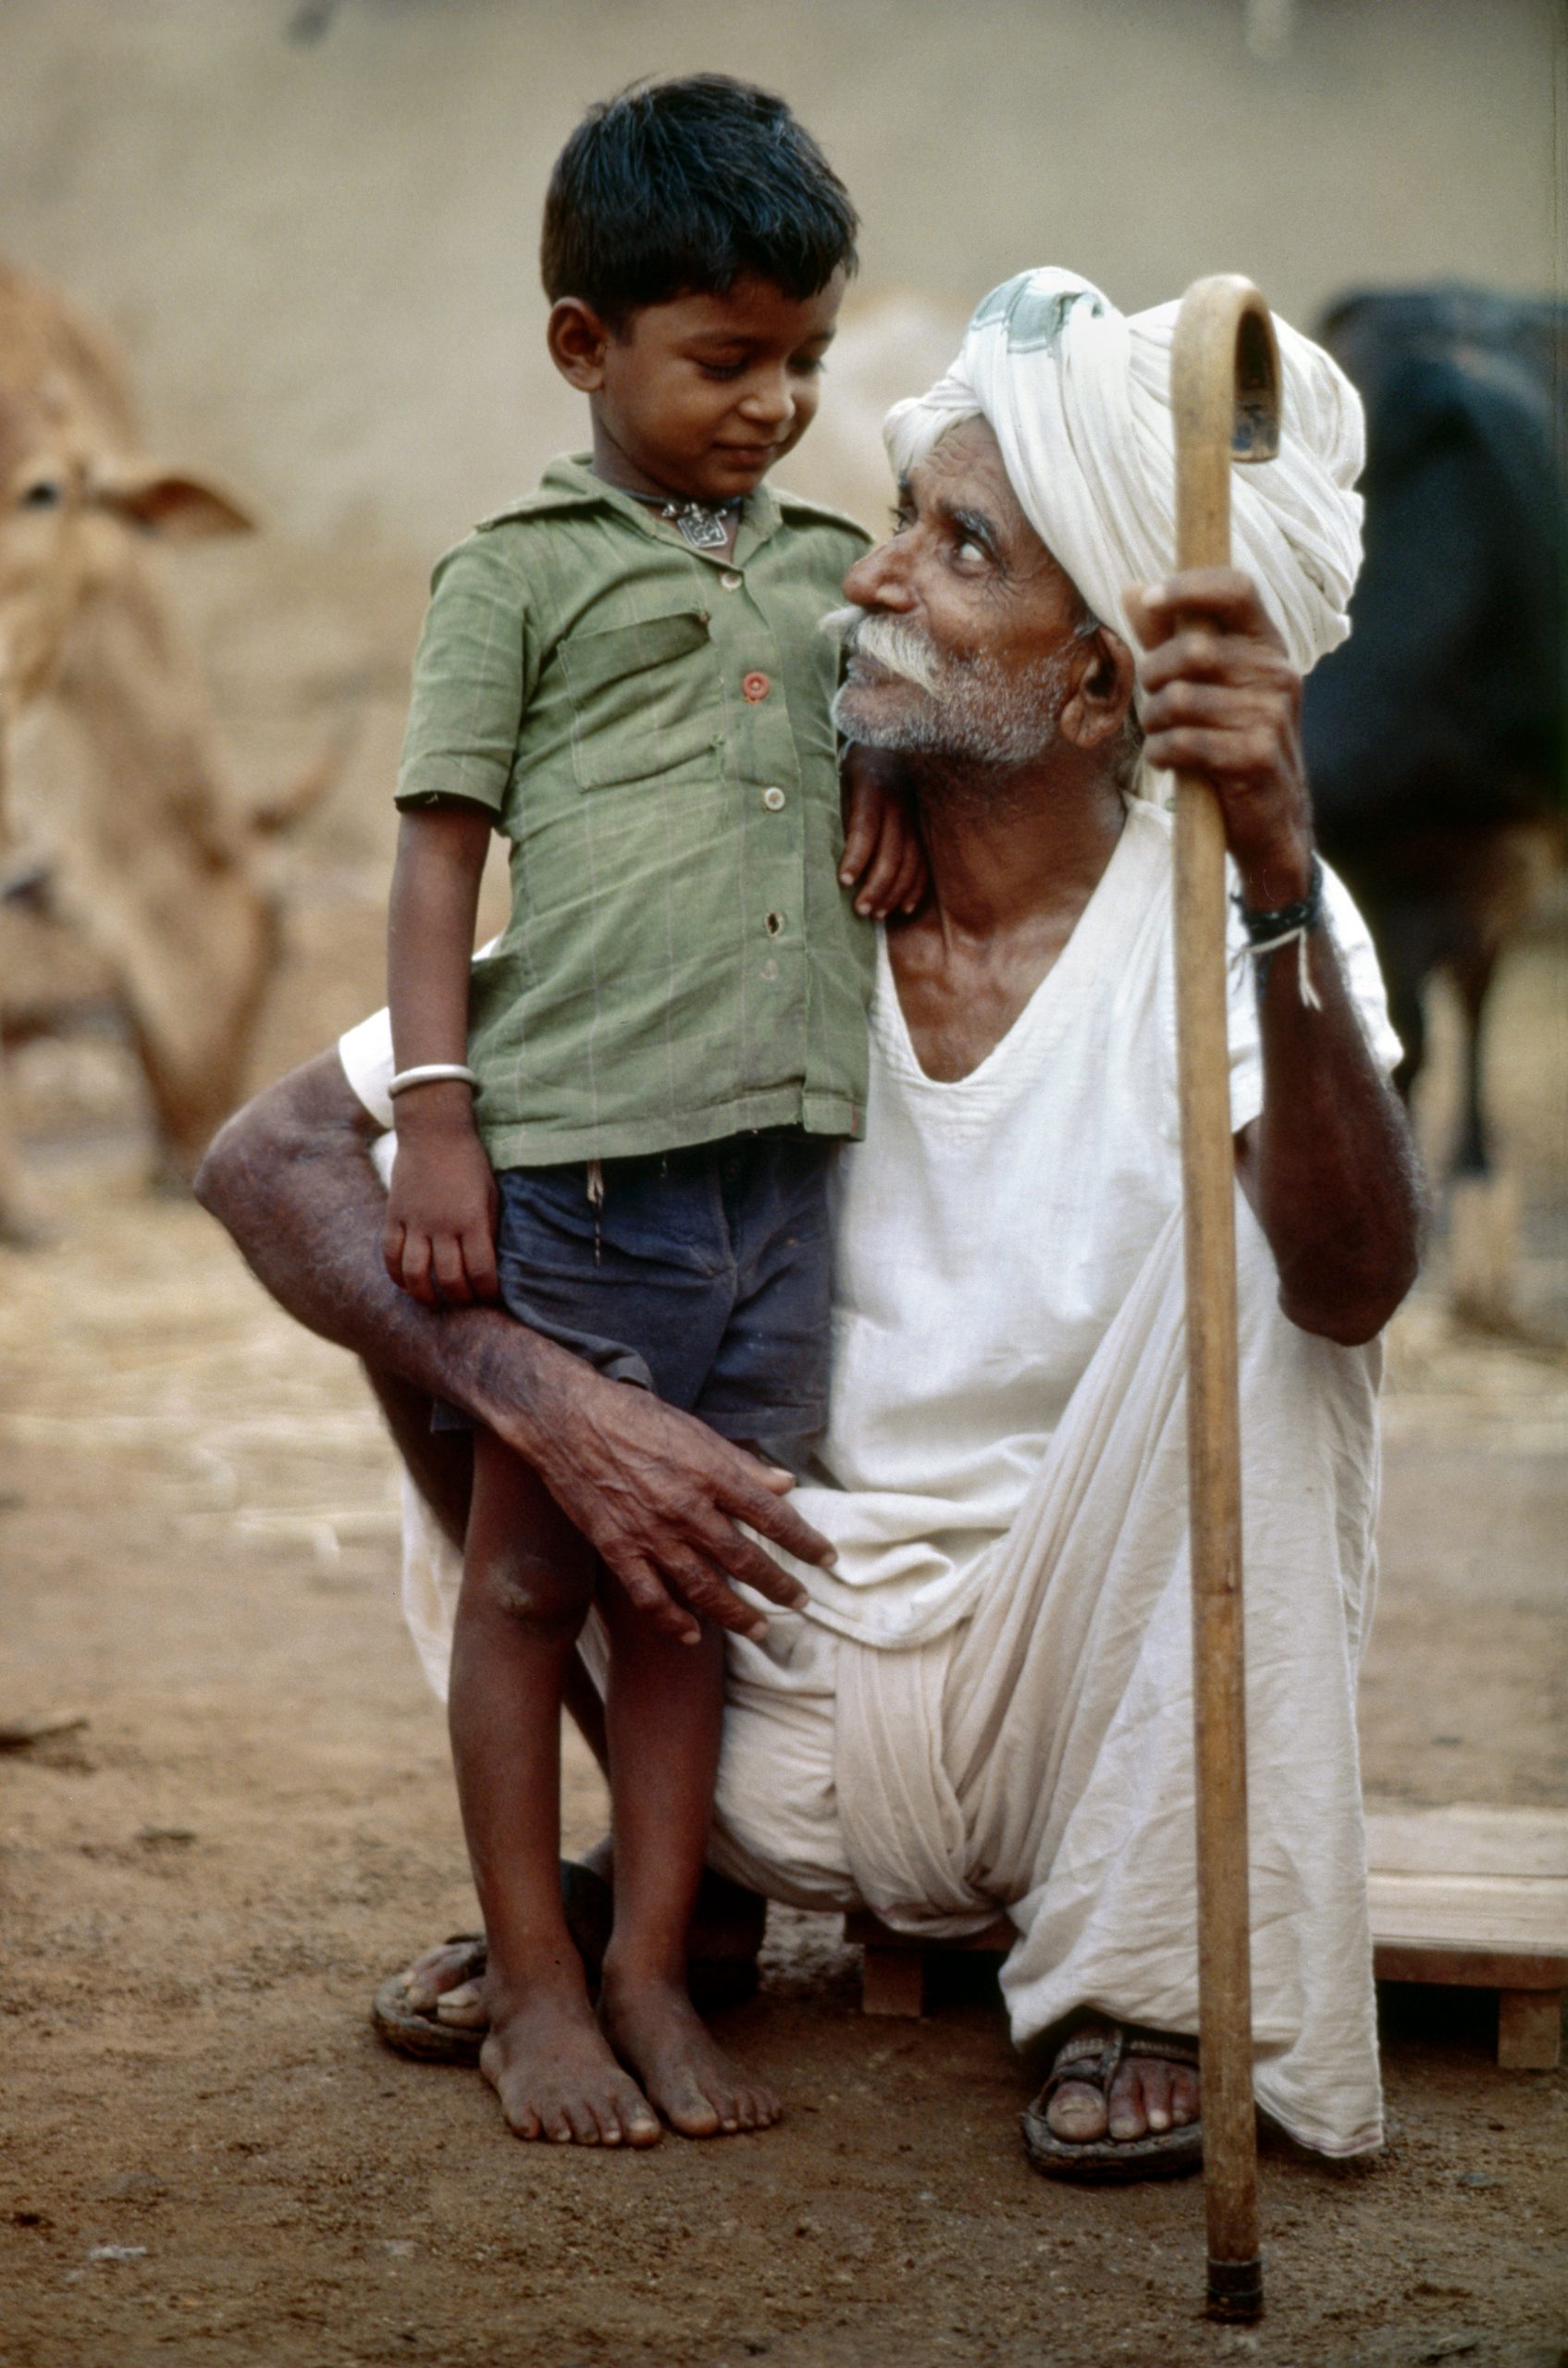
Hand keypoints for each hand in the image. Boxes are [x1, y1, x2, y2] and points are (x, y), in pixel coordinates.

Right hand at [383, 1088, 498, 1305]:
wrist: (434, 1131)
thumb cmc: (470, 1163)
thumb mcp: (490, 1194)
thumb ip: (488, 1229)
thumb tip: (489, 1265)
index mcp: (474, 1219)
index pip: (482, 1271)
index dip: (488, 1292)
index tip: (491, 1297)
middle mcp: (443, 1225)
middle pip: (450, 1279)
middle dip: (461, 1298)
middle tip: (466, 1301)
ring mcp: (415, 1222)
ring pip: (416, 1274)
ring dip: (426, 1295)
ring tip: (435, 1301)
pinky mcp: (394, 1216)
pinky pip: (391, 1255)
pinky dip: (398, 1276)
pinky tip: (408, 1283)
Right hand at [487, 1349, 832, 1646]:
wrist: (567, 1420)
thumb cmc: (635, 1417)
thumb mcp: (697, 1430)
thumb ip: (742, 1463)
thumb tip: (785, 1484)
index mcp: (711, 1474)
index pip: (773, 1516)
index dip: (805, 1542)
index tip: (827, 1559)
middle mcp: (687, 1509)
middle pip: (745, 1561)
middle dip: (779, 1586)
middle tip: (801, 1602)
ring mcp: (651, 1534)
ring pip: (704, 1588)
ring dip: (737, 1615)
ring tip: (761, 1629)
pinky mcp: (617, 1549)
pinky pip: (651, 1598)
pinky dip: (674, 1621)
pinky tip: (693, 1634)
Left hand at [839, 743, 925, 918]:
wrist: (887, 746)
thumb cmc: (850, 770)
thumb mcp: (837, 778)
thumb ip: (830, 808)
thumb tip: (809, 846)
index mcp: (871, 786)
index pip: (865, 828)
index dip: (856, 857)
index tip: (843, 881)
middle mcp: (898, 802)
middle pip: (891, 852)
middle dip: (876, 886)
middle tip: (861, 910)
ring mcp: (915, 816)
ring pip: (911, 861)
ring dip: (894, 892)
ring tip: (877, 914)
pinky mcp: (923, 826)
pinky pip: (924, 862)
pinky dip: (915, 887)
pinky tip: (903, 907)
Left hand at [1126, 569, 1313, 908]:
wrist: (1272, 821)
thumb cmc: (1230, 742)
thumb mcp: (1205, 684)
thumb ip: (1169, 637)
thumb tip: (1131, 588)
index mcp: (1268, 646)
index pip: (1238, 588)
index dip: (1189, 586)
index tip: (1150, 599)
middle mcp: (1277, 673)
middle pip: (1192, 649)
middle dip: (1154, 675)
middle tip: (1153, 699)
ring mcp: (1270, 715)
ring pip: (1180, 700)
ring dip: (1154, 721)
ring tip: (1162, 734)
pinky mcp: (1254, 756)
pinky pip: (1183, 742)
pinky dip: (1161, 752)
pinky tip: (1169, 760)